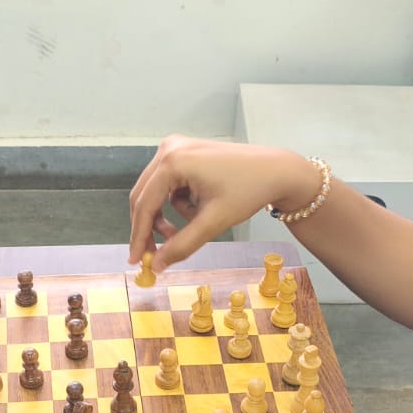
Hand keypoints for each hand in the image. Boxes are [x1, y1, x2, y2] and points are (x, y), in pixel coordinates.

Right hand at [128, 135, 324, 270]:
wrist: (276, 170)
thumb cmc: (248, 191)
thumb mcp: (213, 222)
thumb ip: (182, 245)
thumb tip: (157, 266)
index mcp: (173, 161)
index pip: (145, 204)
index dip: (139, 235)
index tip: (136, 260)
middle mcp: (169, 149)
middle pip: (143, 196)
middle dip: (148, 227)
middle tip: (152, 255)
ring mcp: (176, 147)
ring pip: (155, 191)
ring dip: (165, 215)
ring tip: (185, 230)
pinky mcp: (184, 151)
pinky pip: (168, 184)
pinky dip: (177, 202)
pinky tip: (198, 208)